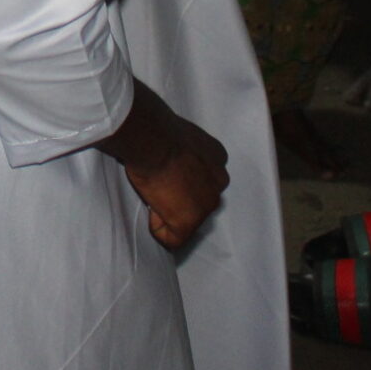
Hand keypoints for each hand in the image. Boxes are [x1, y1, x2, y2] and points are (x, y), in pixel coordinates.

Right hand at [118, 103, 229, 250]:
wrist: (153, 139)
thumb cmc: (158, 131)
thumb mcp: (180, 136)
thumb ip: (183, 151)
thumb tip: (167, 155)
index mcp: (218, 157)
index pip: (203, 177)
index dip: (179, 177)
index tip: (164, 170)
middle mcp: (220, 181)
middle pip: (198, 200)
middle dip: (178, 198)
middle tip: (157, 184)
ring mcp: (206, 204)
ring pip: (188, 219)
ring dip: (169, 212)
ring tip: (153, 194)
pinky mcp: (189, 222)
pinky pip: (173, 239)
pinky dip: (158, 229)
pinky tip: (150, 210)